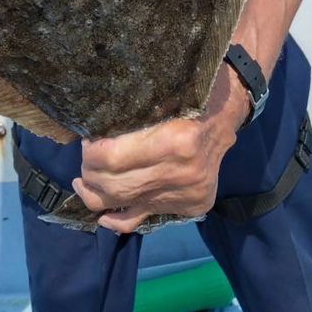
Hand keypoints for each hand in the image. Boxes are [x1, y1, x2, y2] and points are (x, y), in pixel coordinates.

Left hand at [72, 63, 249, 233]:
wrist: (228, 112)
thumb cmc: (193, 93)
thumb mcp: (163, 91)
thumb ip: (132, 113)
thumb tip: (92, 128)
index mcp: (175, 141)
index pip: (112, 159)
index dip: (91, 153)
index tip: (86, 142)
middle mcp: (181, 173)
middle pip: (116, 186)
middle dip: (90, 176)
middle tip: (83, 162)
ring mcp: (186, 194)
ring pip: (126, 205)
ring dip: (97, 196)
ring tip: (84, 184)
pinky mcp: (191, 205)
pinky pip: (145, 218)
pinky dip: (118, 220)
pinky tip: (103, 215)